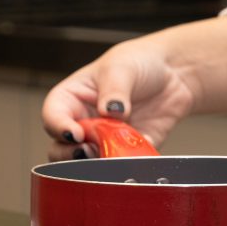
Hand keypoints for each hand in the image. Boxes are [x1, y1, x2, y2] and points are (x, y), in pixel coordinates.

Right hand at [41, 36, 193, 160]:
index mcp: (71, 99)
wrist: (173, 72)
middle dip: (71, 154)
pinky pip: (123, 165)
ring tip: (113, 154)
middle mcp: (83, 123)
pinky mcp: (127, 151)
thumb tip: (109, 112)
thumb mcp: (121, 68)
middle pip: (62, 148)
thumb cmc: (138, 61)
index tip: (76, 133)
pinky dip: (130, 161)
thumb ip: (113, 91)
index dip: (59, 127)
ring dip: (97, 164)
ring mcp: (103, 140)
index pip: (53, 116)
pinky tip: (142, 147)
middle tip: (88, 150)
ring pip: (88, 163)